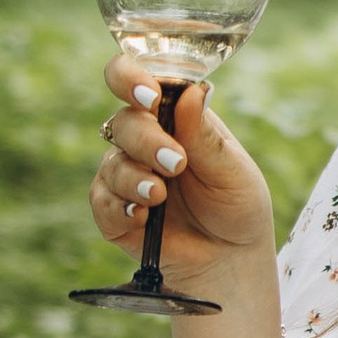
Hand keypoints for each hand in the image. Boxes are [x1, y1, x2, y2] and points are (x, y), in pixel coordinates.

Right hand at [89, 59, 279, 296]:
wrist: (231, 259)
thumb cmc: (236, 205)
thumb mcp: (232, 170)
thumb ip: (205, 137)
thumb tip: (191, 91)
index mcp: (173, 117)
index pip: (137, 80)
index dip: (131, 79)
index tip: (149, 96)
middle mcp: (144, 140)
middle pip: (123, 122)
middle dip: (145, 141)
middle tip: (175, 163)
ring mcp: (126, 174)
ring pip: (111, 163)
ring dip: (135, 178)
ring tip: (161, 196)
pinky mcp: (114, 210)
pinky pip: (101, 200)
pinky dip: (120, 207)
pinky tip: (143, 217)